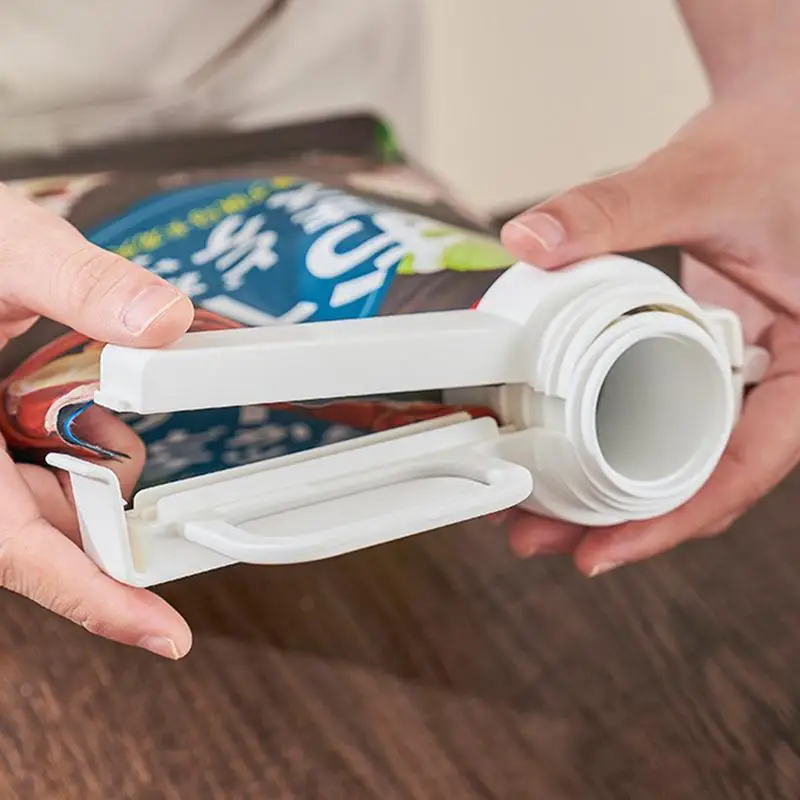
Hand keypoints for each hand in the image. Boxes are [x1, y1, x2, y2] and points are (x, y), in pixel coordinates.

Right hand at [0, 183, 194, 656]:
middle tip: (158, 488)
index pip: (20, 551)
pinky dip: (64, 443)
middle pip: (38, 528)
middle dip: (106, 506)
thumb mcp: (2, 249)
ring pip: (35, 497)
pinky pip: (22, 465)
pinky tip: (78, 404)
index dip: (95, 599)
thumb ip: (79, 282)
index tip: (164, 634)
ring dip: (89, 465)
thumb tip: (166, 321)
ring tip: (108, 414)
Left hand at [498, 61, 799, 576]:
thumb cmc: (777, 150)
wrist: (779, 124)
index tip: (605, 552)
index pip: (745, 467)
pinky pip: (659, 413)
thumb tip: (530, 239)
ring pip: (676, 453)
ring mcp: (734, 373)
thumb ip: (613, 208)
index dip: (673, 520)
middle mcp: (777, 382)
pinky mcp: (699, 356)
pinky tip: (559, 449)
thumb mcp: (698, 182)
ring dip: (607, 488)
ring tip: (534, 512)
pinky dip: (610, 436)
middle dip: (621, 520)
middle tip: (542, 540)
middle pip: (699, 478)